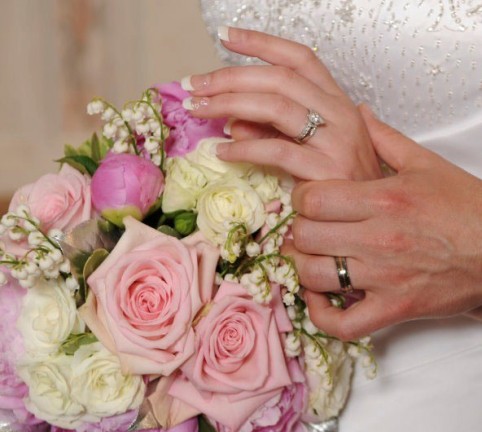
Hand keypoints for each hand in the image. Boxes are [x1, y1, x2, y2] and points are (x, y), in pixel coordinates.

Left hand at [182, 27, 381, 180]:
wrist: (371, 217)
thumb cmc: (343, 183)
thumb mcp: (309, 149)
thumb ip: (274, 132)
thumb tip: (234, 124)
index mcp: (337, 102)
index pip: (299, 58)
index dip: (261, 44)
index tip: (226, 37)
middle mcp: (339, 113)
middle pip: (279, 78)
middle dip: (230, 77)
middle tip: (195, 85)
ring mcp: (336, 140)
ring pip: (276, 106)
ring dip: (230, 104)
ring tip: (199, 110)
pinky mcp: (326, 170)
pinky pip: (277, 150)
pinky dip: (244, 149)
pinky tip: (222, 152)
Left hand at [285, 105, 481, 339]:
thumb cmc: (467, 209)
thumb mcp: (426, 165)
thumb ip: (385, 139)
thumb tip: (359, 113)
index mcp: (385, 199)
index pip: (312, 199)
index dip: (299, 198)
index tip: (306, 200)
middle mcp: (380, 239)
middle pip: (306, 234)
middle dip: (297, 229)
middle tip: (305, 227)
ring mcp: (384, 278)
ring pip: (313, 275)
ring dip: (301, 266)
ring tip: (307, 256)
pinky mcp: (393, 310)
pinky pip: (341, 324)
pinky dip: (320, 314)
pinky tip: (318, 297)